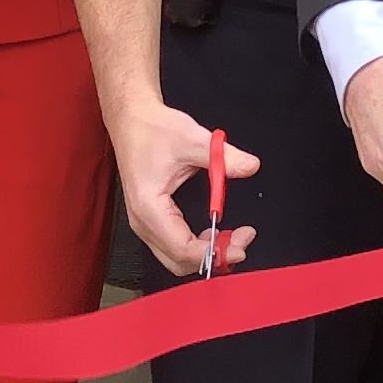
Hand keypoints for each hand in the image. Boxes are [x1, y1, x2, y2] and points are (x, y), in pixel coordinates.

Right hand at [113, 104, 252, 277]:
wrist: (132, 120)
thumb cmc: (152, 129)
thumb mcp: (192, 139)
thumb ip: (223, 156)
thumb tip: (250, 166)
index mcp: (149, 207)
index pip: (182, 249)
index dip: (214, 253)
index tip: (241, 245)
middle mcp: (143, 222)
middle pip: (179, 262)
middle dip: (214, 257)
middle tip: (242, 240)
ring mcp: (145, 223)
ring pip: (177, 258)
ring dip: (207, 253)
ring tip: (234, 236)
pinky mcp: (151, 220)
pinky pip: (174, 246)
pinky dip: (197, 246)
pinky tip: (216, 233)